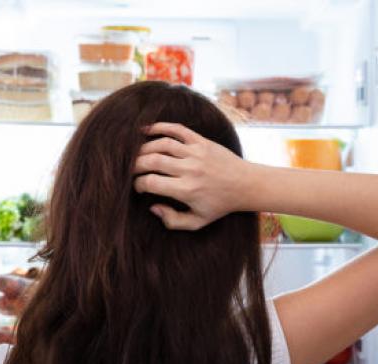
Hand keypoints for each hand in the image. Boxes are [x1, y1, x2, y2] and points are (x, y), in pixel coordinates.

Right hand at [134, 122, 252, 229]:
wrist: (246, 185)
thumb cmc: (220, 205)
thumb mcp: (198, 221)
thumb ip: (173, 221)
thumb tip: (153, 208)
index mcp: (186, 190)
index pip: (151, 182)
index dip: (138, 184)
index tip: (139, 187)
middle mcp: (189, 169)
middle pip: (152, 160)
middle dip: (135, 165)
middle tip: (131, 170)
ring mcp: (196, 153)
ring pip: (162, 144)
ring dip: (144, 147)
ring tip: (137, 154)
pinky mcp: (202, 141)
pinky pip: (177, 129)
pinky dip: (161, 127)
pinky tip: (147, 130)